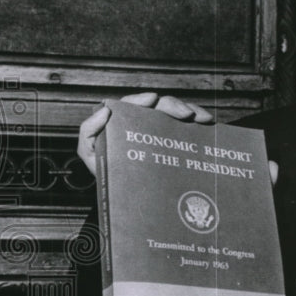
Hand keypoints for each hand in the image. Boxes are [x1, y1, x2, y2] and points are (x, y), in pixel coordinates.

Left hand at [76, 93, 214, 175]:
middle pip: (160, 105)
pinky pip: (188, 126)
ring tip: (203, 118)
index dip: (142, 99)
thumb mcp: (90, 154)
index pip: (133, 104)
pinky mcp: (174, 139)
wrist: (126, 197)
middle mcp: (144, 122)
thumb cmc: (107, 173)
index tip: (153, 99)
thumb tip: (104, 111)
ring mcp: (161, 130)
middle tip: (186, 114)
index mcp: (123, 121)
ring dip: (191, 110)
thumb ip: (88, 132)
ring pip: (177, 112)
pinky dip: (199, 122)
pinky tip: (208, 124)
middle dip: (174, 105)